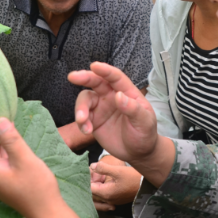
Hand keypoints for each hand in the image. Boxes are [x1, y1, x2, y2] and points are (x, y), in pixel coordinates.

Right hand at [69, 62, 175, 186]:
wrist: (138, 152)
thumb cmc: (145, 133)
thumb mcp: (144, 122)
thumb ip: (133, 109)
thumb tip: (119, 96)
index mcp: (127, 92)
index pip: (115, 77)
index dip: (105, 70)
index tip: (94, 65)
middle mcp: (111, 96)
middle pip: (96, 82)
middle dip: (84, 77)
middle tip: (73, 77)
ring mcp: (101, 107)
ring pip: (86, 99)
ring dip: (81, 108)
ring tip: (83, 121)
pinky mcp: (93, 120)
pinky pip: (83, 117)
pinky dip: (81, 123)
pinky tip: (87, 131)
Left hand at [90, 161, 141, 210]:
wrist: (146, 185)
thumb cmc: (133, 177)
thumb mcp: (118, 170)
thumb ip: (103, 168)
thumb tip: (92, 166)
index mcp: (106, 193)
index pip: (90, 188)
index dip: (87, 180)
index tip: (88, 171)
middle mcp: (108, 200)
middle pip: (93, 194)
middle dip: (90, 183)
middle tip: (91, 172)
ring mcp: (113, 201)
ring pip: (98, 196)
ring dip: (96, 187)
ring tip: (97, 176)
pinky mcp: (117, 200)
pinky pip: (104, 197)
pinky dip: (101, 190)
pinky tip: (103, 182)